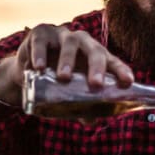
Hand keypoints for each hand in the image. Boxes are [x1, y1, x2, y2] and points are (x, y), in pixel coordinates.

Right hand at [0, 24, 133, 104]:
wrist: (26, 67)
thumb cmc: (56, 77)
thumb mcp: (69, 90)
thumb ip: (81, 104)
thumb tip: (91, 121)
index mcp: (94, 54)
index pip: (112, 61)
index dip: (121, 70)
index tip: (128, 82)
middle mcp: (82, 42)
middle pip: (95, 50)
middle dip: (97, 67)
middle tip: (96, 84)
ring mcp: (61, 35)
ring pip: (69, 43)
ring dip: (68, 60)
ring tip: (64, 77)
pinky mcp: (40, 33)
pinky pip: (41, 42)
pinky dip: (40, 54)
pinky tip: (39, 67)